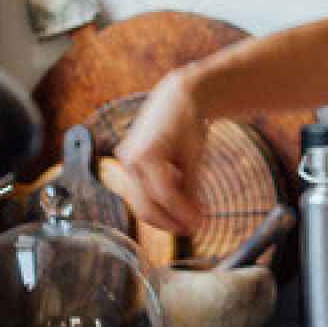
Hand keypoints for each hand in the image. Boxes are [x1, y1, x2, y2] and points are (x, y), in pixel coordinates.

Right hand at [116, 68, 207, 233]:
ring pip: (141, 201)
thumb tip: (196, 220)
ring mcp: (126, 160)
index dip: (183, 214)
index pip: (164, 196)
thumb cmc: (189, 122)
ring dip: (164, 213)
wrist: (176, 97)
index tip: (201, 225)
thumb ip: (192, 188)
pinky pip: (140, 189)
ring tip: (188, 217)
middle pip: (146, 205)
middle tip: (193, 229)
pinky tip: (178, 200)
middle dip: (170, 222)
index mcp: (148, 153)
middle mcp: (130, 159)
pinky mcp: (127, 162)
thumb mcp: (195, 156)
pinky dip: (158, 198)